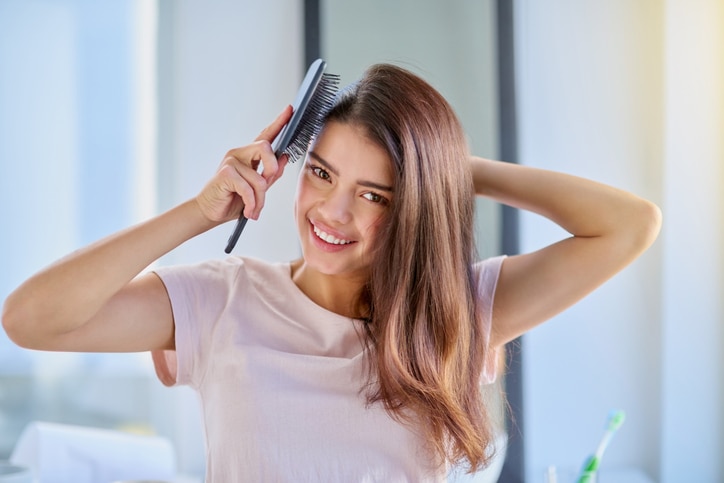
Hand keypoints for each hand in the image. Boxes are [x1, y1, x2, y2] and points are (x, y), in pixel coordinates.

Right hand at [195, 106, 293, 222]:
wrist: (210, 212)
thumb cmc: (232, 199)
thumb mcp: (257, 188)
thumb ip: (271, 174)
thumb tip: (284, 157)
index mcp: (248, 155)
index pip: (266, 135)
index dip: (279, 122)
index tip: (290, 109)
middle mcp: (239, 153)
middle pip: (266, 148)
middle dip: (272, 170)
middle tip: (266, 187)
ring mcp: (230, 161)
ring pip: (260, 178)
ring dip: (259, 200)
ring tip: (253, 209)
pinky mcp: (225, 173)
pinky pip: (248, 188)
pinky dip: (251, 204)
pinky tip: (248, 211)